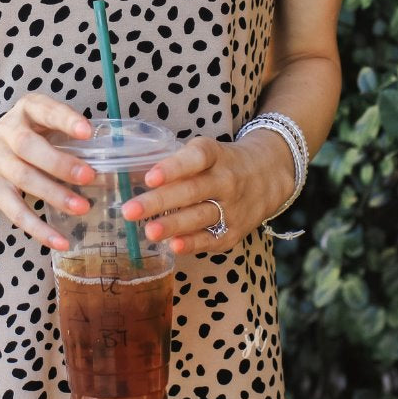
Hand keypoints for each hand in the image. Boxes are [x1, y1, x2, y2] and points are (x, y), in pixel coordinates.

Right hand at [0, 92, 95, 250]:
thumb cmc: (14, 140)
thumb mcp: (33, 125)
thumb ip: (62, 133)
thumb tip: (109, 155)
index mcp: (25, 112)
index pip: (44, 109)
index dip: (65, 119)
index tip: (87, 131)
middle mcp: (6, 133)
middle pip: (29, 147)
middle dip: (60, 162)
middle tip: (89, 175)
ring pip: (25, 178)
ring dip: (55, 194)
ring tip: (82, 207)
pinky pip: (15, 211)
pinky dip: (39, 228)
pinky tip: (60, 240)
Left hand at [120, 133, 292, 256]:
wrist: (268, 176)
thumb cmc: (222, 162)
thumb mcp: (206, 151)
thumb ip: (175, 163)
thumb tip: (129, 175)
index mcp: (215, 155)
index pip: (196, 158)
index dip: (173, 168)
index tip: (149, 177)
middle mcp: (226, 180)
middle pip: (191, 191)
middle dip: (158, 202)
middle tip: (129, 210)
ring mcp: (232, 207)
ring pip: (200, 217)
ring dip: (172, 225)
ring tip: (148, 232)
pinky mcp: (235, 231)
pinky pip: (211, 239)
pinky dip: (193, 244)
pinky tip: (173, 246)